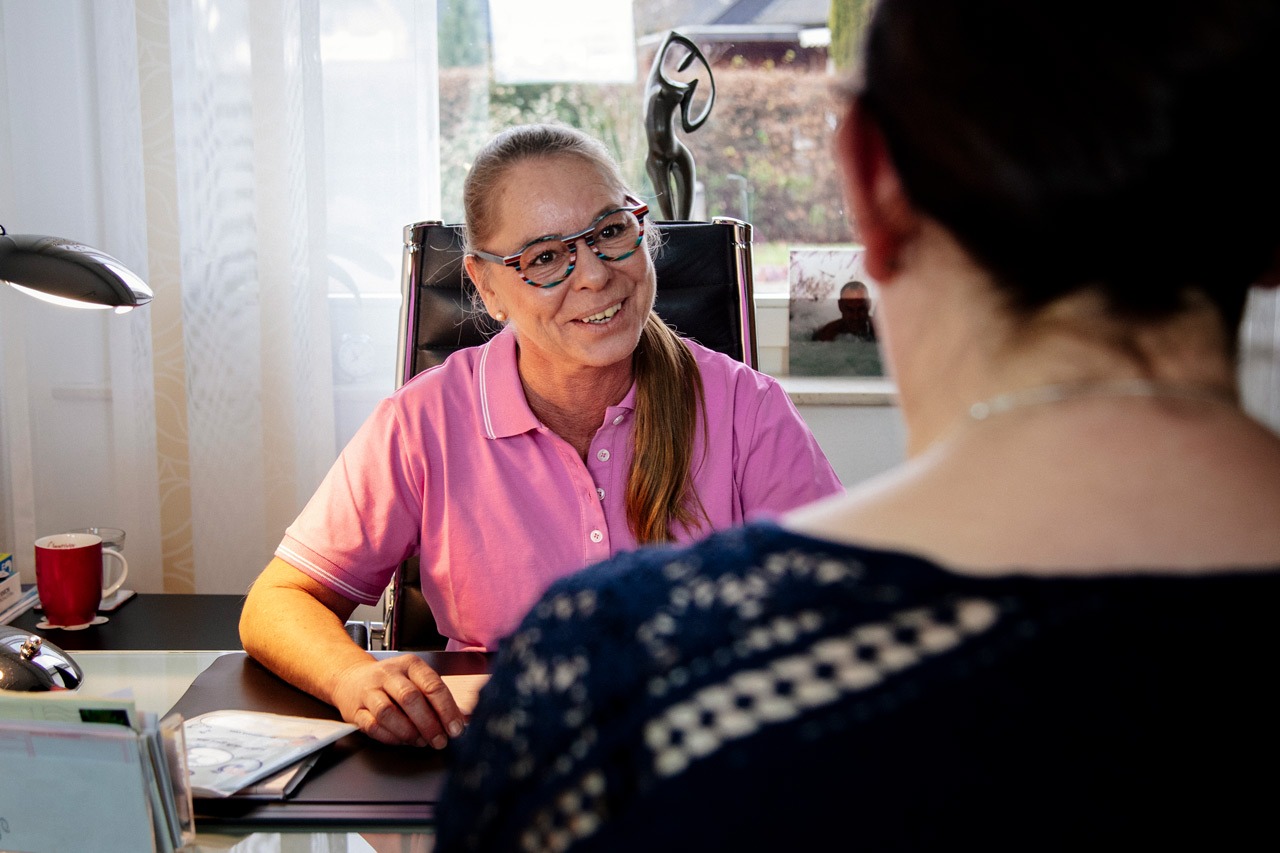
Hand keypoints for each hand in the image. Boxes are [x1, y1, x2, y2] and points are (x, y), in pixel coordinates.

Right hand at [330, 654, 465, 746]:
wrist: (350, 679)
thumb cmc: (390, 682)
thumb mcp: (414, 679)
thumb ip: (436, 697)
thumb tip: (462, 719)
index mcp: (410, 665)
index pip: (432, 685)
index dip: (446, 709)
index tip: (455, 728)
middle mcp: (389, 675)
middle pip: (411, 698)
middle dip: (429, 724)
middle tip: (439, 740)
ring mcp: (369, 691)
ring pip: (388, 713)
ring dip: (408, 732)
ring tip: (420, 741)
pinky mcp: (355, 710)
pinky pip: (372, 726)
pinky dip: (390, 737)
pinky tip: (401, 740)